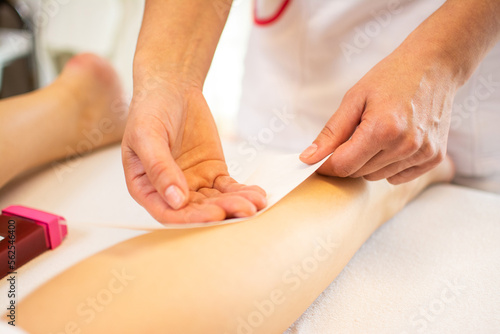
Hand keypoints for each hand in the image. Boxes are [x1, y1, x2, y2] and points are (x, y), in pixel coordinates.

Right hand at [122, 83, 266, 223]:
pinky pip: (228, 187)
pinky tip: (256, 194)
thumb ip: (159, 167)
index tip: (214, 215)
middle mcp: (169, 191)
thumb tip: (176, 200)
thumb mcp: (147, 135)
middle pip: (196, 210)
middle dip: (221, 211)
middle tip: (243, 210)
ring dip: (235, 203)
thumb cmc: (150, 110)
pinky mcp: (212, 172)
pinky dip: (242, 191)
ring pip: (215, 200)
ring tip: (255, 203)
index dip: (190, 218)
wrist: (172, 89)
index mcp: (145, 187)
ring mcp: (193, 182)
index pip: (167, 212)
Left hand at [300, 48, 457, 183]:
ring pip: (377, 177)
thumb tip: (308, 158)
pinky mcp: (434, 157)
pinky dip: (389, 165)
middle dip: (348, 160)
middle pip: (359, 173)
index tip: (320, 158)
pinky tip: (393, 142)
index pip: (343, 166)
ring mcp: (423, 153)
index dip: (326, 165)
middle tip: (353, 134)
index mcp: (383, 129)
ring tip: (377, 133)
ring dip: (368, 163)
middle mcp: (405, 145)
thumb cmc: (391, 77)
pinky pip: (398, 177)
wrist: (435, 65)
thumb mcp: (354, 98)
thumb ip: (331, 132)